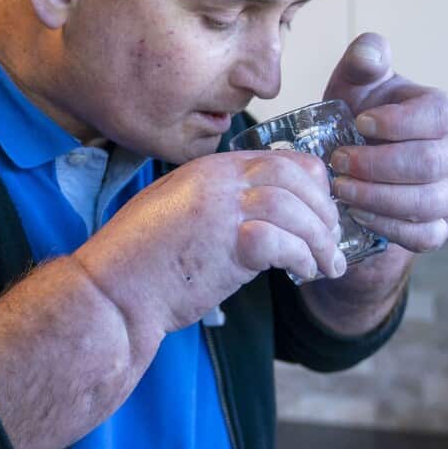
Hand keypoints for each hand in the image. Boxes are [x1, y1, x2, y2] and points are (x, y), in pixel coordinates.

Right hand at [73, 150, 345, 340]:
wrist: (114, 289)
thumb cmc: (141, 259)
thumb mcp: (178, 210)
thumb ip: (219, 202)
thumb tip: (260, 215)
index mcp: (210, 168)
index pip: (281, 159)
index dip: (312, 185)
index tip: (321, 212)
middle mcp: (220, 180)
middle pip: (297, 178)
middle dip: (324, 211)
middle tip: (333, 241)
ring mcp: (224, 209)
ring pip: (297, 210)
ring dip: (321, 241)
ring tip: (328, 266)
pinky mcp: (228, 244)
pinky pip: (285, 242)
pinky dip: (303, 259)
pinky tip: (303, 273)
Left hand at [323, 33, 447, 253]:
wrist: (369, 159)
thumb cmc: (367, 115)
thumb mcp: (362, 83)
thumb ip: (365, 59)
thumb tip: (371, 53)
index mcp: (444, 114)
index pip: (435, 118)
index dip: (396, 123)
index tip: (359, 122)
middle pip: (429, 165)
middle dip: (377, 165)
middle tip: (338, 160)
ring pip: (427, 204)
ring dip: (378, 198)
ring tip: (340, 188)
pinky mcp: (442, 226)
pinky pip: (424, 236)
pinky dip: (388, 227)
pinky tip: (357, 213)